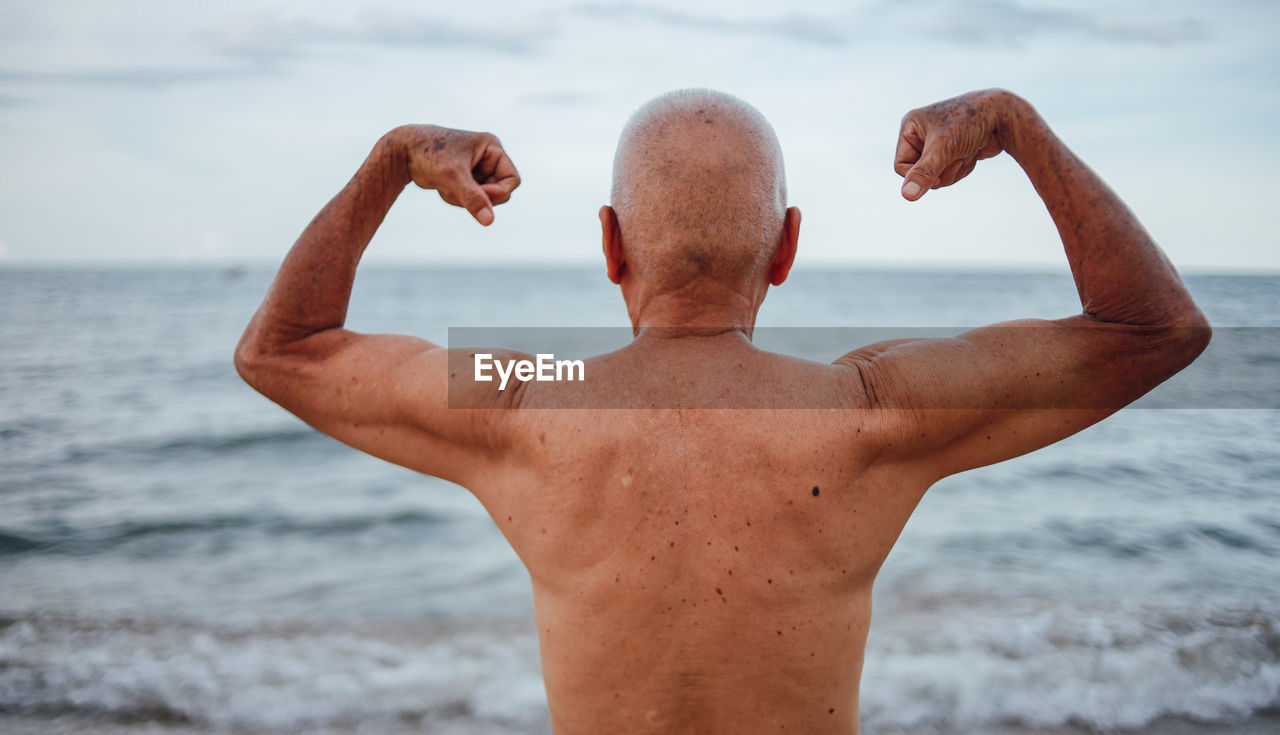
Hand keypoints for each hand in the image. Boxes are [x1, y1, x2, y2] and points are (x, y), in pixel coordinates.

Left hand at [392, 125, 520, 224]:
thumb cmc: (429, 153)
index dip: (498, 192)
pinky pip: (470, 200)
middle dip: (478, 197)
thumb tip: (490, 221)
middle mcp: (487, 158)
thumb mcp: (453, 176)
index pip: (512, 180)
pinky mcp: (464, 179)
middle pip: (499, 192)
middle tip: (458, 193)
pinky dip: (456, 199)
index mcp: (491, 148)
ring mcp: (476, 169)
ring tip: (446, 186)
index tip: (479, 195)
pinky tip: (441, 187)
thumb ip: (473, 198)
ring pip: (483, 199)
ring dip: (464, 199)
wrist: (402, 151)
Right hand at [894, 89, 1011, 201]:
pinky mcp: (952, 151)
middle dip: (941, 171)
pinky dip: (962, 168)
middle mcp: (921, 134)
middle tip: (957, 157)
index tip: (938, 172)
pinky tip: (972, 152)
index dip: (918, 175)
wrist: (1004, 115)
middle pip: (920, 174)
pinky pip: (949, 173)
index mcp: (910, 127)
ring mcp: (937, 143)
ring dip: (954, 170)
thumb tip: (906, 197)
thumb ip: (924, 173)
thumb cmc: (971, 123)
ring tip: (966, 151)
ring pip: (936, 177)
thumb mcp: (944, 149)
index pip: (901, 166)